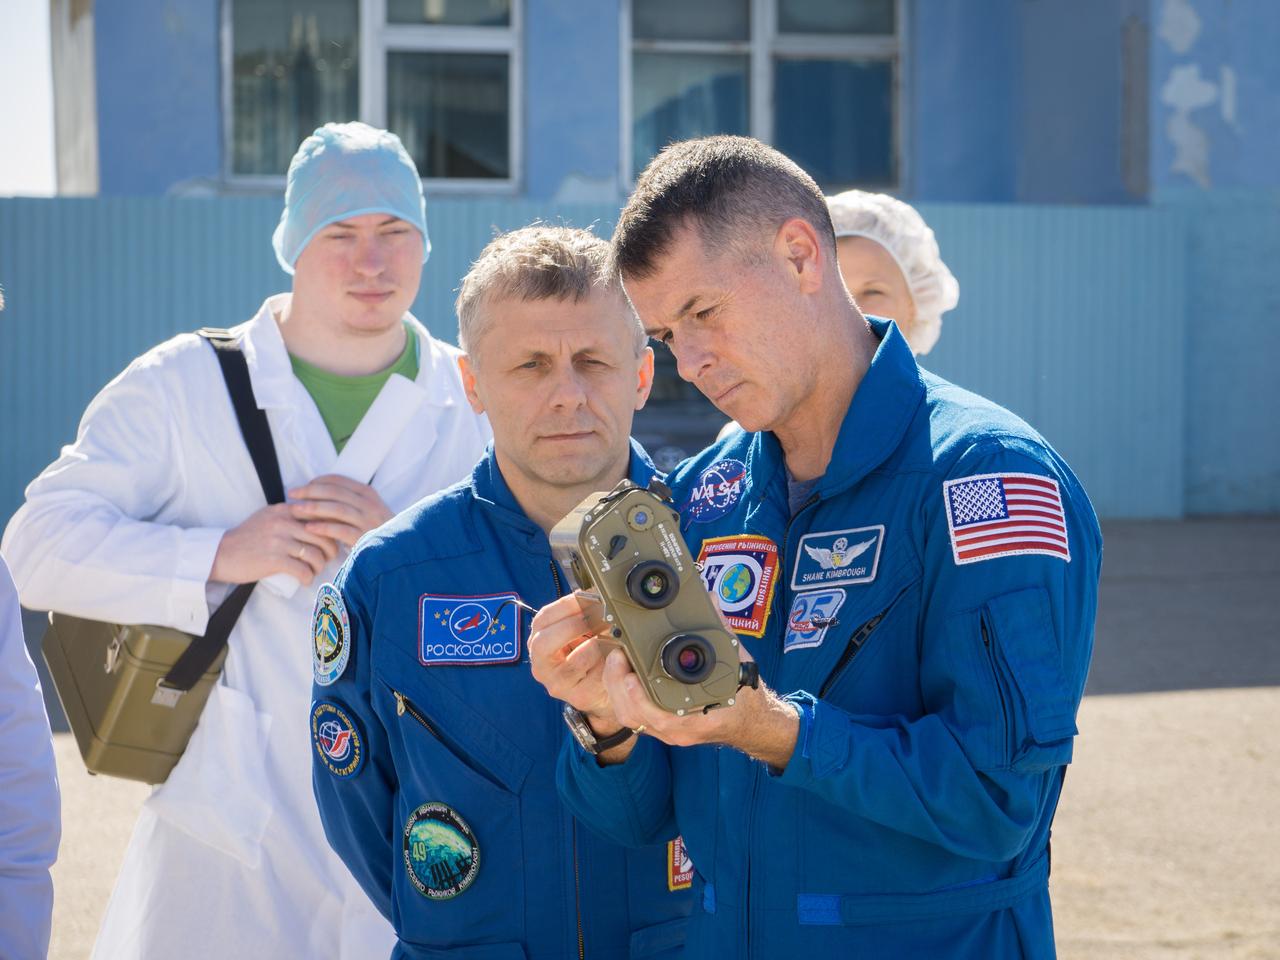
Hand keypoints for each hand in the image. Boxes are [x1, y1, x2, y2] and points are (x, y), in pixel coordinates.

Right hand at [210, 503, 339, 584]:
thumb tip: (315, 519)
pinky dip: (308, 578)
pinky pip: (302, 570)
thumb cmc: (246, 538)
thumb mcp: (268, 517)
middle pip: (323, 536)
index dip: (331, 530)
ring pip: (315, 554)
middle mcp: (284, 522)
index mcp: (284, 510)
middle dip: (330, 551)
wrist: (220, 553)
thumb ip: (288, 514)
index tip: (330, 541)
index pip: (320, 516)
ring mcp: (279, 541)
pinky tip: (306, 580)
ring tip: (314, 571)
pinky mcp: (274, 559)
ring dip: (320, 567)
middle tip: (326, 560)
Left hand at [288, 475, 393, 548]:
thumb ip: (345, 500)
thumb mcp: (363, 509)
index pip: (339, 481)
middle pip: (335, 492)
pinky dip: (324, 528)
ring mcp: (368, 521)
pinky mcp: (364, 538)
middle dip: (310, 492)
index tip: (302, 487)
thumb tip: (315, 492)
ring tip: (296, 510)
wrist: (394, 550)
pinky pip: (342, 530)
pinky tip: (309, 528)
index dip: (317, 482)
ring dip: (314, 508)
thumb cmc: (371, 529)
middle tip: (292, 494)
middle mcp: (369, 505)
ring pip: (338, 509)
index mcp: (367, 493)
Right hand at [528, 593, 621, 730]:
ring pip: (575, 660)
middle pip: (544, 643)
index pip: (543, 619)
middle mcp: (541, 664)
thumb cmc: (588, 653)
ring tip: (611, 633)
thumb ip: (582, 611)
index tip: (587, 598)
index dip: (566, 606)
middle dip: (573, 625)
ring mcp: (557, 683)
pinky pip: (594, 675)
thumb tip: (598, 590)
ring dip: (598, 643)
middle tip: (597, 617)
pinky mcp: (577, 696)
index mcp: (539, 641)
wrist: (600, 688)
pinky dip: (607, 661)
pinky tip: (614, 653)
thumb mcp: (580, 629)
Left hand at [600, 644, 798, 769]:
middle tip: (618, 656)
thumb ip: (721, 629)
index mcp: (701, 718)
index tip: (630, 675)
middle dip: (618, 686)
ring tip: (617, 662)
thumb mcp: (738, 660)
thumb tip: (710, 600)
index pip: (662, 717)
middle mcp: (682, 730)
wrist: (753, 722)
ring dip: (617, 691)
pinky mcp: (664, 728)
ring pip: (632, 719)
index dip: (640, 698)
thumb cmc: (745, 696)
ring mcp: (670, 732)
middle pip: (636, 717)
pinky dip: (624, 697)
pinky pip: (636, 718)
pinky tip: (621, 675)